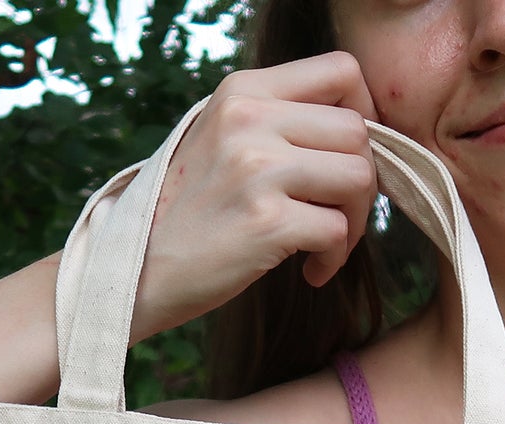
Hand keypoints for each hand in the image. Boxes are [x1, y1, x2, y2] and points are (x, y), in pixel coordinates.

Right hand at [131, 52, 380, 343]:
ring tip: (325, 244)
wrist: (139, 272)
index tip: (350, 154)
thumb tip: (355, 129)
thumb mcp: (220, 140)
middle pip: (357, 131)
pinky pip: (338, 230)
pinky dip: (334, 258)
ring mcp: (258, 169)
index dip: (365, 111)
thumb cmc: (189, 215)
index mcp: (242, 91)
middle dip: (362, 180)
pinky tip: (310, 270)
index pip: (341, 71)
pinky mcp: (267, 221)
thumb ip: (275, 122)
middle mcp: (250, 119)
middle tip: (338, 215)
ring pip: (358, 177)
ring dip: (355, 220)